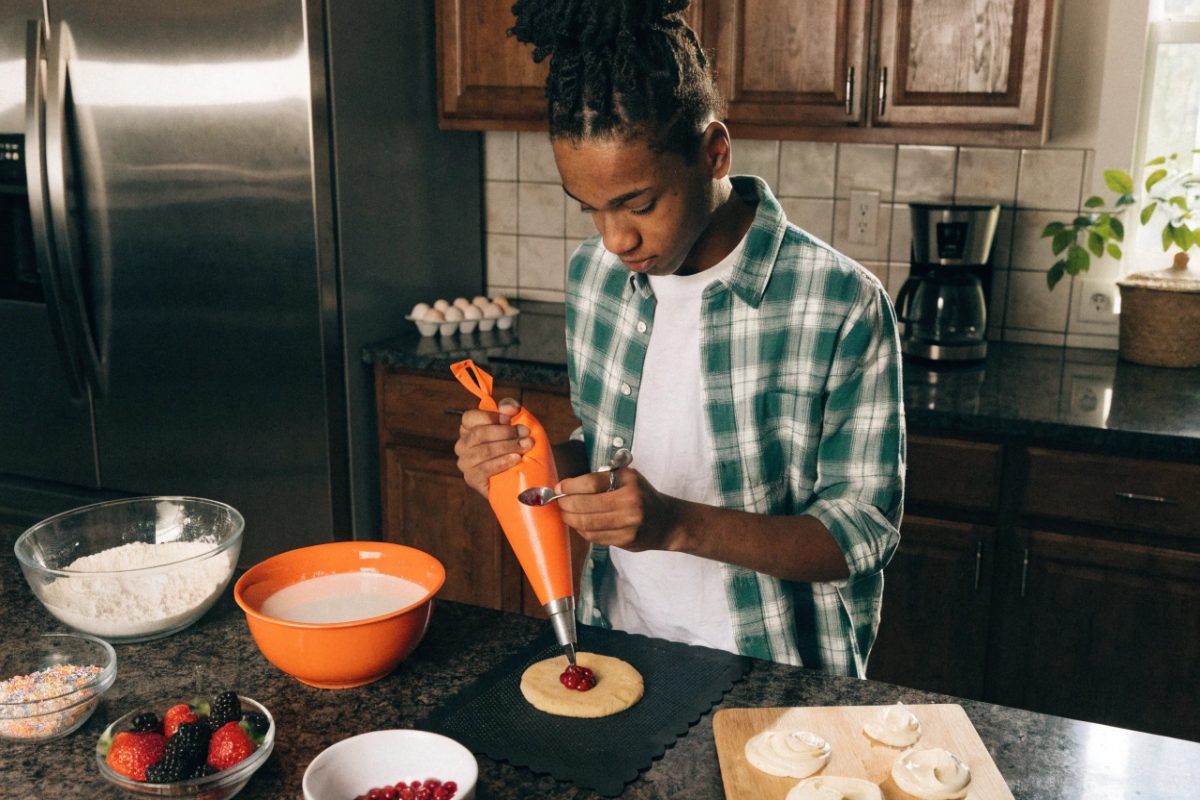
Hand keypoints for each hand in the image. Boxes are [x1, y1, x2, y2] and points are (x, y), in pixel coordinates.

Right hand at [454, 398, 530, 498]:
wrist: (528, 478)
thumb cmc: (520, 447)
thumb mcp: (518, 424)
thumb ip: (512, 410)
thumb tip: (507, 407)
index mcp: (469, 429)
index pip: (470, 417)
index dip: (491, 416)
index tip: (511, 418)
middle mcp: (463, 445)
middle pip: (479, 434)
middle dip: (505, 432)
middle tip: (526, 434)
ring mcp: (466, 463)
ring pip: (482, 451)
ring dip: (507, 447)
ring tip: (524, 447)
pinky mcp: (472, 479)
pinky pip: (483, 469)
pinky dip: (502, 462)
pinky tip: (516, 459)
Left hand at [555, 468, 680, 551]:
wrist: (667, 521)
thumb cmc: (642, 495)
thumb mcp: (628, 478)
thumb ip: (602, 479)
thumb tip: (566, 487)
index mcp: (629, 482)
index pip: (591, 483)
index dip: (570, 486)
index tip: (559, 487)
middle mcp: (631, 503)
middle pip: (586, 505)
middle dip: (566, 504)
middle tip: (558, 502)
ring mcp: (629, 524)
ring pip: (588, 524)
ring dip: (570, 519)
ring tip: (565, 513)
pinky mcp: (626, 540)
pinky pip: (595, 536)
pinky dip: (582, 530)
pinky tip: (579, 523)